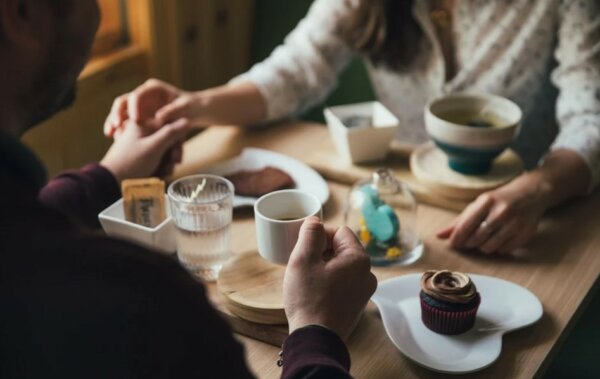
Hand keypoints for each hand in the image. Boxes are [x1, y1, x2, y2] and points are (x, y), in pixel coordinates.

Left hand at [100, 118, 189, 182]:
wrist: (111, 182)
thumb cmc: (131, 163)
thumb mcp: (154, 147)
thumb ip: (171, 133)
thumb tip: (186, 120)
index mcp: (142, 123)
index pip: (169, 126)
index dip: (176, 140)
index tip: (175, 155)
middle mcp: (142, 132)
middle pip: (167, 139)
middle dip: (171, 154)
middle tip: (171, 165)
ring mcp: (141, 145)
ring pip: (163, 150)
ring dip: (167, 163)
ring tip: (162, 173)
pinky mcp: (140, 156)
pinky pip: (156, 159)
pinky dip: (160, 167)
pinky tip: (158, 175)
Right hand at [104, 79, 202, 137]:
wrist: (194, 111)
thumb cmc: (192, 106)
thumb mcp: (185, 108)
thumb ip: (173, 111)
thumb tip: (159, 117)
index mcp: (153, 88)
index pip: (137, 95)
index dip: (134, 107)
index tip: (135, 120)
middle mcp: (143, 95)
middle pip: (123, 102)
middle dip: (117, 113)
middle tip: (115, 126)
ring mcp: (140, 105)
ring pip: (121, 112)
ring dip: (114, 122)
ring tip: (110, 134)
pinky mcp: (139, 116)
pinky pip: (125, 122)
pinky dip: (119, 129)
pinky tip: (115, 138)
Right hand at [283, 217, 376, 339]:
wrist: (315, 339)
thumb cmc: (309, 299)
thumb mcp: (303, 259)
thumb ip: (310, 233)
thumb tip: (315, 221)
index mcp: (359, 259)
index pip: (340, 231)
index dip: (320, 235)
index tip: (305, 247)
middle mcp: (368, 273)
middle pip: (342, 249)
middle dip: (321, 252)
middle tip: (303, 264)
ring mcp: (364, 291)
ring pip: (342, 266)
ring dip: (324, 267)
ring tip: (307, 280)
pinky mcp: (356, 304)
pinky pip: (343, 283)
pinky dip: (329, 282)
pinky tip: (314, 292)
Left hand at [437, 174, 549, 253]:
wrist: (531, 194)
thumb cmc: (499, 200)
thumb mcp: (478, 204)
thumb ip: (458, 221)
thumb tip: (439, 236)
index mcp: (487, 202)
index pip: (465, 226)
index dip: (456, 238)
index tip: (453, 244)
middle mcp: (501, 212)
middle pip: (476, 239)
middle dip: (469, 243)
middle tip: (470, 239)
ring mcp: (515, 224)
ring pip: (489, 248)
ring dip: (483, 247)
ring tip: (485, 237)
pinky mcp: (525, 234)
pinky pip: (503, 250)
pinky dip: (498, 248)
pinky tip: (499, 238)